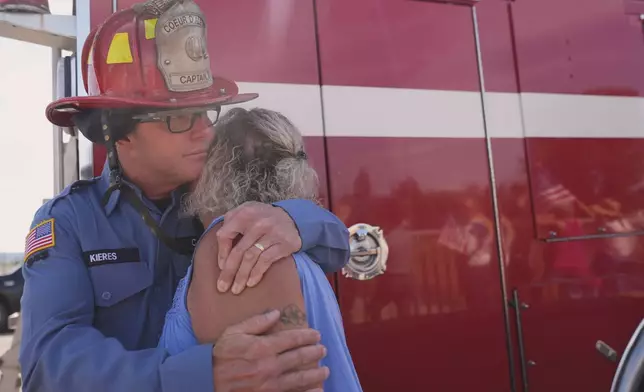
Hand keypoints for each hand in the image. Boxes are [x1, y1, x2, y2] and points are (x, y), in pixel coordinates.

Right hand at [213, 310, 328, 391]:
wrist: (207, 380)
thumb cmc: (221, 355)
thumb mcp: (234, 332)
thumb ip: (256, 322)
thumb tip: (276, 312)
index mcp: (262, 347)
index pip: (292, 339)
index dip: (307, 336)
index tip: (316, 334)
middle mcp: (269, 366)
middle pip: (299, 358)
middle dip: (314, 353)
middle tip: (323, 350)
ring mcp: (270, 384)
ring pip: (299, 378)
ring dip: (315, 374)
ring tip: (325, 370)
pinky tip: (317, 390)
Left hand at [216, 202, 301, 293]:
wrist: (292, 217)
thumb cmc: (262, 218)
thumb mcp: (246, 212)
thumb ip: (231, 224)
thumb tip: (221, 253)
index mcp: (244, 214)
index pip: (225, 235)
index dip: (221, 253)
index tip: (221, 267)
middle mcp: (257, 223)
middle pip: (238, 251)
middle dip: (229, 271)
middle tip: (222, 287)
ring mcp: (271, 233)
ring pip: (251, 258)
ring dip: (242, 276)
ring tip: (236, 289)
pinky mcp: (283, 243)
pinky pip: (266, 261)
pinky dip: (256, 273)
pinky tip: (251, 282)